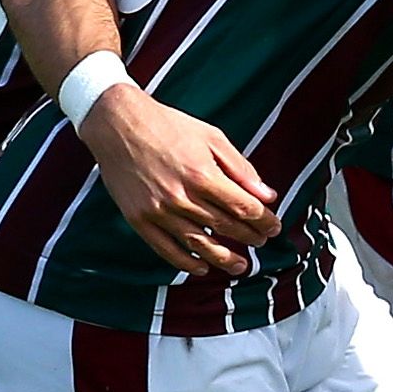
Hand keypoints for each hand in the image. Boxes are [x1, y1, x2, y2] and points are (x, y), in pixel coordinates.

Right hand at [75, 85, 284, 273]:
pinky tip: (201, 268)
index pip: (244, 207)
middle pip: (225, 227)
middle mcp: (182, 197)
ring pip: (199, 244)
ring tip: (239, 266)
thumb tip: (268, 196)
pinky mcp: (139, 219)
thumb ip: (241, 169)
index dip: (264, 221)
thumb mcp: (211, 138)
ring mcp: (159, 211)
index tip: (273, 227)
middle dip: (249, 237)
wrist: (118, 123)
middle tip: (261, 243)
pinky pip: (166, 249)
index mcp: (203, 174)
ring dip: (223, 259)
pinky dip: (186, 263)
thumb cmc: (168, 126)